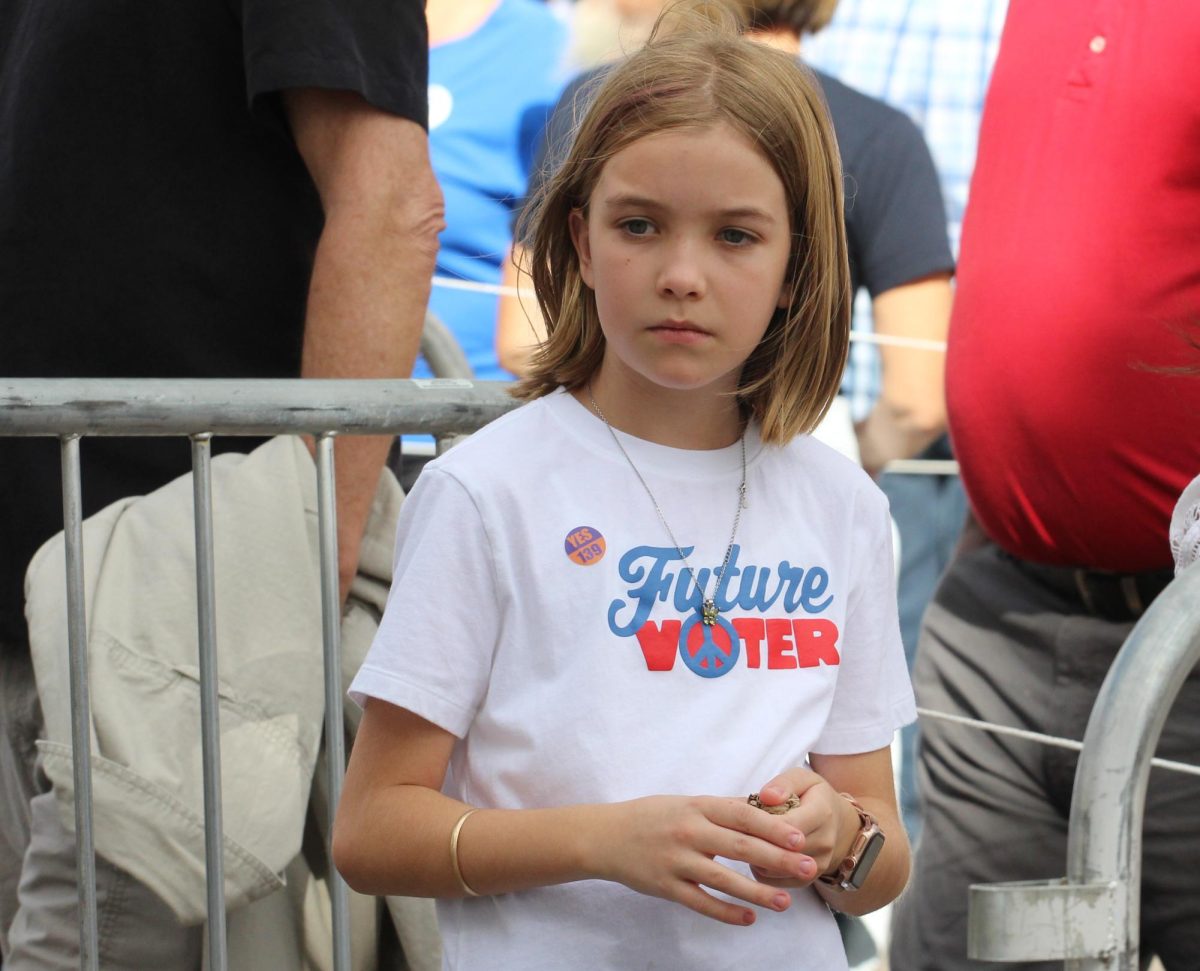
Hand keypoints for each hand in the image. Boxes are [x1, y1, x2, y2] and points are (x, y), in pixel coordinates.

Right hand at [590, 795, 816, 925]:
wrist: (604, 836)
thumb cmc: (650, 816)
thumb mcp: (685, 803)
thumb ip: (720, 810)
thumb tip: (762, 810)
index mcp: (696, 806)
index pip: (741, 815)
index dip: (772, 827)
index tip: (799, 837)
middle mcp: (688, 832)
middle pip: (740, 847)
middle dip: (778, 858)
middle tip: (807, 868)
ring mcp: (676, 861)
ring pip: (724, 880)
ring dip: (757, 892)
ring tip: (785, 902)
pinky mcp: (665, 887)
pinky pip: (701, 902)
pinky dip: (726, 912)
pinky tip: (749, 919)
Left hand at [746, 768, 855, 886]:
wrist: (839, 825)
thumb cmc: (813, 796)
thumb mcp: (802, 778)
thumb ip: (785, 784)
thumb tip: (766, 796)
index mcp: (822, 813)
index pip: (790, 824)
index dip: (764, 823)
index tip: (743, 815)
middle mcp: (824, 842)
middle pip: (782, 849)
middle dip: (755, 839)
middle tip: (734, 829)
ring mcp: (817, 865)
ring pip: (775, 869)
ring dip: (754, 856)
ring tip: (744, 840)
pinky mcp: (807, 880)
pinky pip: (775, 881)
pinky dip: (759, 870)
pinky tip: (752, 855)